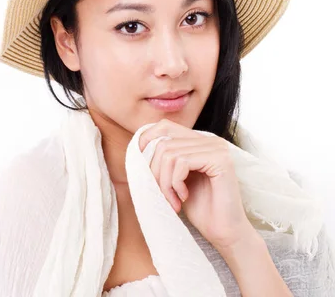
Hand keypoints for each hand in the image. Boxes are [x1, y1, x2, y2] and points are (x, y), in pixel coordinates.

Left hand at [138, 119, 254, 249]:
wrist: (224, 232)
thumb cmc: (199, 208)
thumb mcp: (174, 178)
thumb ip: (163, 159)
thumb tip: (137, 146)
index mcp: (199, 141)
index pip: (163, 127)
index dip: (146, 143)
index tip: (142, 169)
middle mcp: (210, 140)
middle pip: (162, 142)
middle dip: (154, 171)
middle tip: (161, 194)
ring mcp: (217, 148)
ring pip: (169, 154)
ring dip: (164, 181)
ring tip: (171, 200)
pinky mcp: (221, 159)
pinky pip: (182, 162)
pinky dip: (175, 182)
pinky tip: (183, 197)